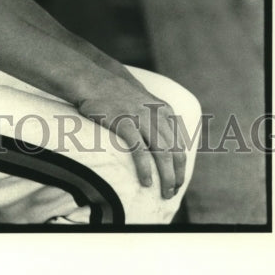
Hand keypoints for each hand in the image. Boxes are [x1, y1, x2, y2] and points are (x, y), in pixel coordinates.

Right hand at [77, 76, 186, 198]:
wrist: (93, 81)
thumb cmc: (115, 94)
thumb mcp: (143, 101)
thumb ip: (156, 118)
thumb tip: (162, 143)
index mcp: (164, 110)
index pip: (180, 144)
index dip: (181, 167)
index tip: (177, 181)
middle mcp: (157, 114)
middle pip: (174, 151)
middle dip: (176, 175)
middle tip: (171, 193)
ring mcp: (141, 118)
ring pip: (162, 153)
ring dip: (166, 177)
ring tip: (165, 193)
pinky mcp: (125, 123)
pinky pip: (140, 151)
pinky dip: (145, 169)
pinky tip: (147, 182)